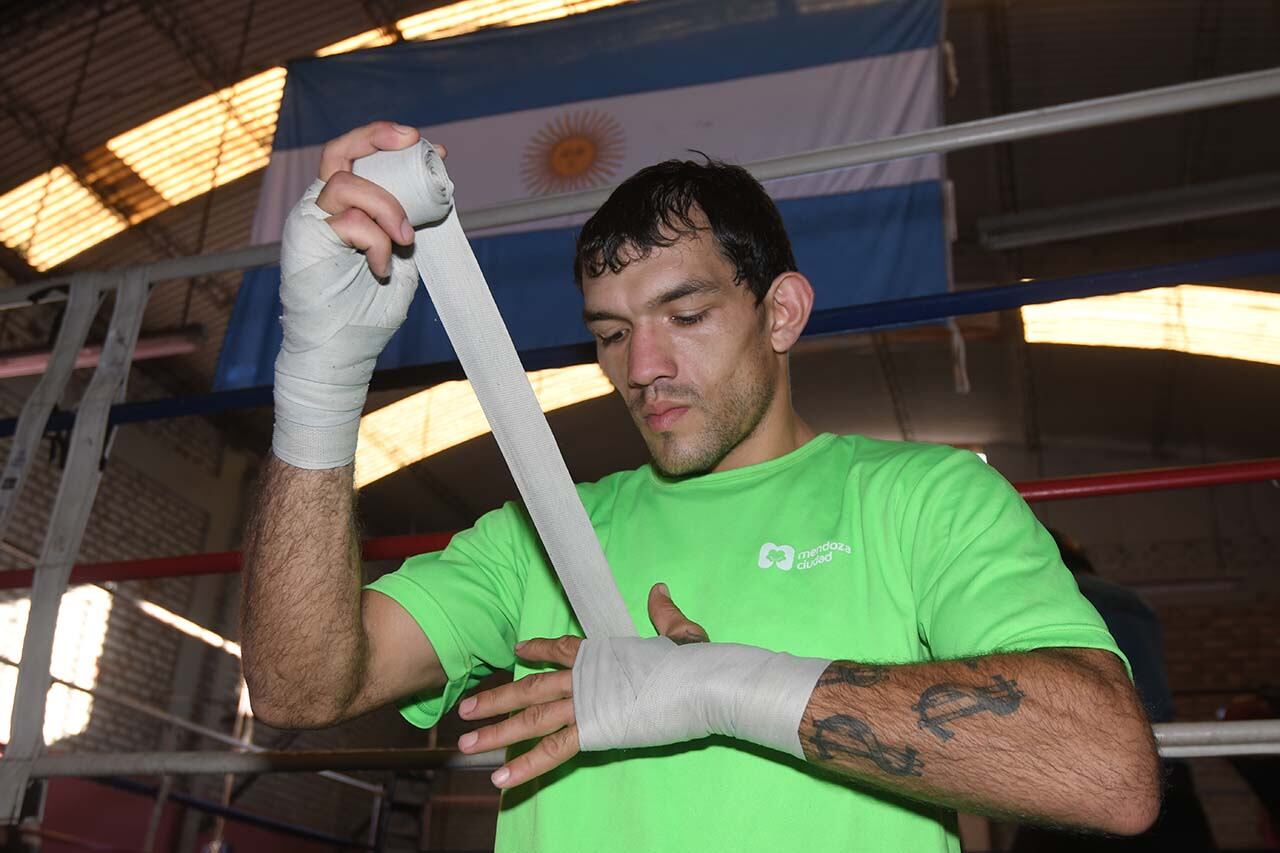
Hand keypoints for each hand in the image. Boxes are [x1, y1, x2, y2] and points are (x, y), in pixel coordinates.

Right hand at [272, 122, 449, 469]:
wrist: (340, 351)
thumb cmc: (367, 310)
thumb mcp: (399, 257)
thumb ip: (406, 224)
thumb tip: (434, 193)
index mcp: (347, 207)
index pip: (361, 158)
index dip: (393, 144)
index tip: (434, 150)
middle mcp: (323, 207)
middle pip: (340, 150)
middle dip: (376, 137)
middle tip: (412, 142)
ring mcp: (310, 220)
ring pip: (345, 180)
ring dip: (385, 205)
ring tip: (405, 238)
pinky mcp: (304, 239)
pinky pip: (345, 219)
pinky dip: (373, 239)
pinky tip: (381, 266)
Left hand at [456, 583, 707, 788]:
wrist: (698, 683)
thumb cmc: (693, 662)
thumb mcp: (679, 633)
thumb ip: (662, 614)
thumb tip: (658, 588)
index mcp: (601, 653)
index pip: (560, 650)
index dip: (537, 650)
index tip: (517, 650)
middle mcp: (584, 677)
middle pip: (530, 688)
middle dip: (495, 699)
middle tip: (464, 711)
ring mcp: (584, 705)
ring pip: (530, 719)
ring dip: (496, 731)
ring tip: (466, 742)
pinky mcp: (592, 731)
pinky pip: (552, 752)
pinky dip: (525, 766)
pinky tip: (500, 778)